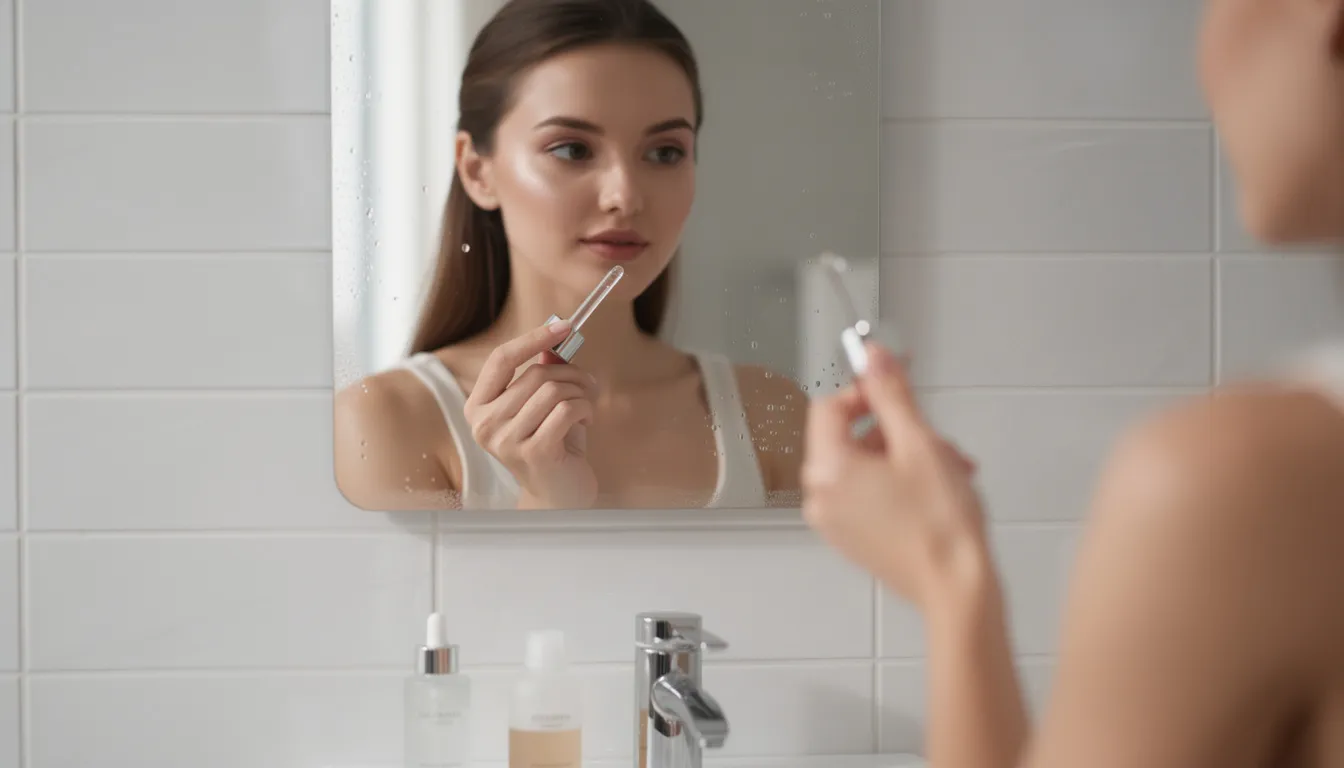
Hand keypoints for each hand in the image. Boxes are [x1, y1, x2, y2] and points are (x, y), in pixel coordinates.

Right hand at [464, 319, 599, 508]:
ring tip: (586, 406)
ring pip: (553, 390)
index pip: (501, 359)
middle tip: (589, 385)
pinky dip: (585, 409)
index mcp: (477, 407)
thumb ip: (541, 372)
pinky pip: (567, 409)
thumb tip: (554, 339)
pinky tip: (586, 421)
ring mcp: (506, 440)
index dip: (533, 338)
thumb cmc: (551, 444)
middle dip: (571, 374)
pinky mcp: (534, 452)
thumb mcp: (540, 404)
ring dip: (581, 393)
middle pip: (535, 374)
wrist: (558, 494)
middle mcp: (485, 424)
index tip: (565, 326)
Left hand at [801, 343, 987, 610]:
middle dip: (895, 430)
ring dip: (903, 456)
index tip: (897, 387)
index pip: (829, 407)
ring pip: (862, 466)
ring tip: (950, 467)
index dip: (865, 391)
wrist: (957, 589)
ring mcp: (834, 522)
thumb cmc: (941, 524)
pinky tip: (937, 489)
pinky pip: (866, 495)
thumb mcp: (919, 443)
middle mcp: (820, 496)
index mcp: (828, 469)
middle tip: (937, 438)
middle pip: (847, 438)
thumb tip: (873, 356)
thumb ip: (891, 394)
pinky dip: (896, 483)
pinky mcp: (853, 540)